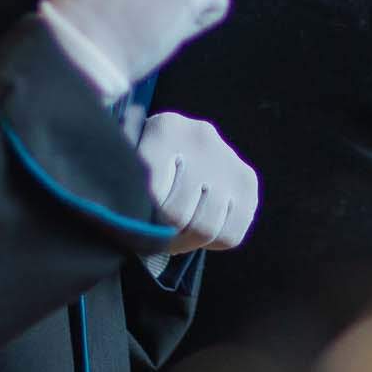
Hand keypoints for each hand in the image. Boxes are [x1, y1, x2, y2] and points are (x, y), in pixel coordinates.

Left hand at [137, 113, 257, 252]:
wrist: (177, 140)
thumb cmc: (140, 159)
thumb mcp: (124, 160)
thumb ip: (126, 183)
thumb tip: (137, 223)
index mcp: (165, 129)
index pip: (152, 196)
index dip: (140, 221)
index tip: (135, 223)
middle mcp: (202, 138)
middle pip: (179, 216)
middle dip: (164, 236)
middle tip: (156, 235)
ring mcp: (229, 159)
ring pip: (206, 229)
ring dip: (187, 241)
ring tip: (176, 232)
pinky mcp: (247, 180)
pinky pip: (231, 235)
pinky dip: (213, 242)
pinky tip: (200, 223)